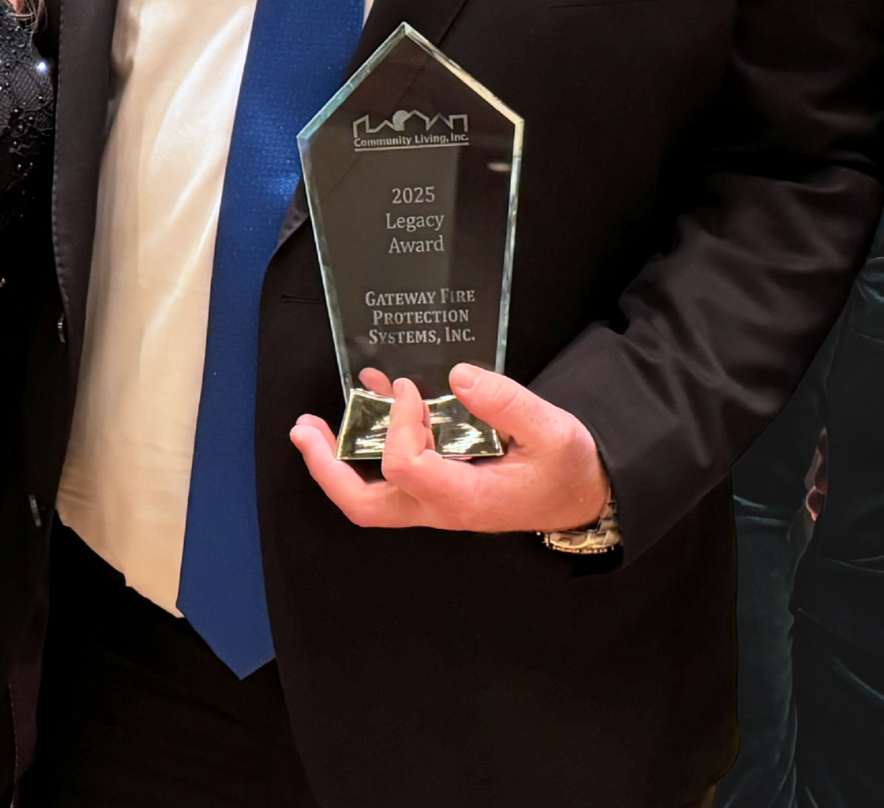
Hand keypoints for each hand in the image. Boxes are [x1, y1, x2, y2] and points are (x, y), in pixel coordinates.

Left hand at [291, 365, 610, 534]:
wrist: (580, 498)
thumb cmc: (566, 469)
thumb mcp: (552, 430)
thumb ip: (508, 403)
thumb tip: (458, 376)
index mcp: (464, 497)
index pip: (406, 465)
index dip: (397, 421)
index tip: (409, 386)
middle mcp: (439, 508)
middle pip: (364, 503)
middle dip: (325, 467)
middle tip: (303, 429)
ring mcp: (433, 504)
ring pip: (369, 497)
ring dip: (336, 461)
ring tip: (311, 425)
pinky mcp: (435, 491)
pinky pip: (390, 478)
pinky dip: (370, 448)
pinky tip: (371, 407)